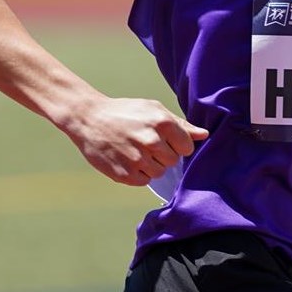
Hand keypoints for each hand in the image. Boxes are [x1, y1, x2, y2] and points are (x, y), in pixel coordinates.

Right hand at [61, 96, 208, 186]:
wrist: (88, 119)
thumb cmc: (124, 112)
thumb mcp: (153, 109)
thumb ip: (180, 124)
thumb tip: (204, 135)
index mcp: (162, 123)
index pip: (187, 148)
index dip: (177, 145)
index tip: (165, 140)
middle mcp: (151, 142)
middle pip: (172, 162)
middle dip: (163, 155)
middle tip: (145, 144)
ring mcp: (137, 159)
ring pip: (158, 173)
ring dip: (150, 165)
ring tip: (134, 151)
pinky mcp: (124, 174)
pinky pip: (143, 182)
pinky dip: (137, 174)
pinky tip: (126, 159)